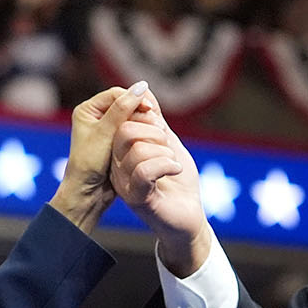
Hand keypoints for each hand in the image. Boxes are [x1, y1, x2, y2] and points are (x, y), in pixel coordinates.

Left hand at [48, 82, 149, 232]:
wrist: (86, 193)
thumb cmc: (89, 163)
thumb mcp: (105, 134)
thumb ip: (122, 110)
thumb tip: (141, 86)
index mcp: (87, 110)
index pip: (116, 94)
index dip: (134, 98)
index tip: (150, 109)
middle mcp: (96, 117)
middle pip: (125, 103)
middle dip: (140, 109)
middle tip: (155, 119)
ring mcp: (106, 129)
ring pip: (130, 117)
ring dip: (143, 120)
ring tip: (156, 129)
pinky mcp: (116, 141)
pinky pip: (133, 129)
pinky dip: (142, 131)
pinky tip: (153, 137)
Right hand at [109, 90, 211, 275]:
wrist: (189, 217)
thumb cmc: (178, 182)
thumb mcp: (168, 144)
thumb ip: (156, 121)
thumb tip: (144, 90)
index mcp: (121, 152)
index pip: (123, 120)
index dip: (145, 113)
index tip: (161, 122)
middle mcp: (117, 167)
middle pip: (125, 130)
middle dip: (154, 131)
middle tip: (168, 145)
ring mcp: (125, 183)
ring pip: (137, 149)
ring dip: (164, 151)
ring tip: (173, 163)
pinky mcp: (137, 198)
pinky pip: (145, 170)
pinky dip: (166, 164)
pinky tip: (176, 170)